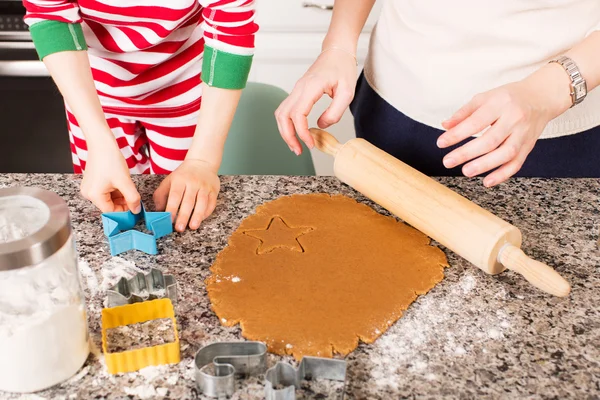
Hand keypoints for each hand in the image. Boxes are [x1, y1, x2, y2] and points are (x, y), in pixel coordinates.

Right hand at [80, 139, 140, 212]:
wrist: (102, 143)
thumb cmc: (110, 159)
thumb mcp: (125, 181)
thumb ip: (132, 198)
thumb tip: (136, 210)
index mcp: (94, 196)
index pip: (112, 211)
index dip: (125, 211)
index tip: (136, 209)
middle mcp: (88, 194)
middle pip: (110, 206)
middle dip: (123, 203)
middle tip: (134, 197)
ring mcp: (89, 188)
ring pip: (109, 199)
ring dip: (120, 196)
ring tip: (127, 186)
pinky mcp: (92, 183)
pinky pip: (106, 192)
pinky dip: (115, 190)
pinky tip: (121, 183)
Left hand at [153, 159, 219, 231]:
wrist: (202, 163)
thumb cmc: (183, 175)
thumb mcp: (169, 180)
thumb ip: (161, 194)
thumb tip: (158, 210)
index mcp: (180, 180)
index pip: (175, 196)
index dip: (172, 208)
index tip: (169, 220)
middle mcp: (193, 183)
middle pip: (188, 201)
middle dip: (183, 216)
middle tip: (179, 228)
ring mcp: (205, 186)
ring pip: (202, 203)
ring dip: (197, 216)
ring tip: (193, 226)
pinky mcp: (214, 190)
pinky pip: (211, 203)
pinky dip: (207, 213)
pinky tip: (201, 219)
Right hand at [275, 47, 356, 153]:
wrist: (337, 52)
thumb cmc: (343, 68)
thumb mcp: (347, 92)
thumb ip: (335, 111)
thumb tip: (321, 126)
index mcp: (310, 87)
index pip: (298, 114)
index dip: (302, 132)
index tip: (311, 143)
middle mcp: (299, 88)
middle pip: (283, 116)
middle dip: (288, 136)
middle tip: (299, 150)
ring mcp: (296, 89)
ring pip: (281, 113)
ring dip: (285, 131)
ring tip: (296, 145)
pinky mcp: (297, 92)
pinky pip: (286, 109)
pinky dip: (288, 123)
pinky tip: (297, 132)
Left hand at [437, 63, 571, 186]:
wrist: (542, 97)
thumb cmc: (509, 97)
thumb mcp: (485, 98)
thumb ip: (464, 113)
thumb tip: (445, 126)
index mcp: (500, 103)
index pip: (476, 121)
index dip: (457, 134)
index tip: (441, 143)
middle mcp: (514, 119)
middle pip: (490, 140)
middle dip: (467, 153)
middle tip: (448, 161)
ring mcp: (523, 134)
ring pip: (505, 153)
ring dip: (484, 165)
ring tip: (465, 171)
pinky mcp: (529, 146)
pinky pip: (517, 163)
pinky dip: (502, 174)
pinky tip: (487, 181)